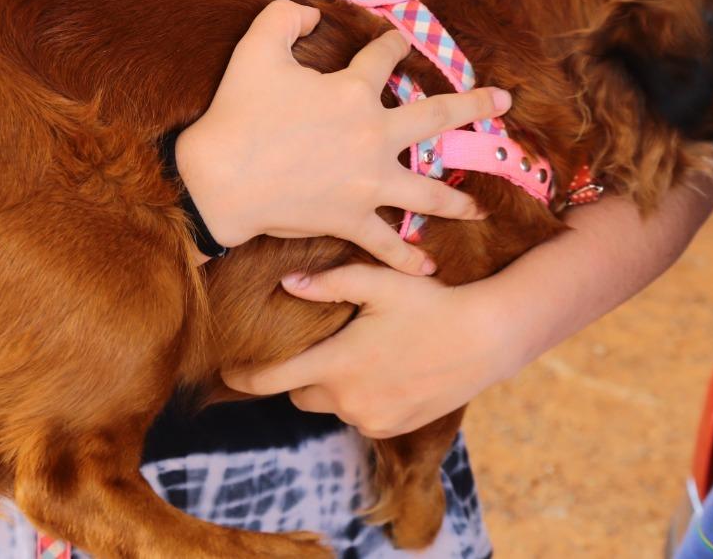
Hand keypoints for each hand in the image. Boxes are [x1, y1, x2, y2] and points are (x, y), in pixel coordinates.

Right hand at [176, 0, 510, 274]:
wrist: (219, 181)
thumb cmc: (236, 114)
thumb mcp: (256, 49)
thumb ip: (284, 17)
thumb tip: (311, 10)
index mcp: (352, 91)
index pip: (383, 57)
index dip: (392, 42)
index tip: (400, 37)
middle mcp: (373, 135)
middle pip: (435, 118)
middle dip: (473, 105)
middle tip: (502, 102)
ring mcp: (367, 182)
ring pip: (427, 191)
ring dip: (457, 199)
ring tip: (479, 207)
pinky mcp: (351, 220)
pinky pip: (386, 244)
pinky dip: (407, 260)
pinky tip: (428, 269)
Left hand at [223, 264, 524, 438]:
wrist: (487, 339)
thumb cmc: (431, 303)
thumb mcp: (379, 283)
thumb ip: (329, 283)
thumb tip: (285, 284)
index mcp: (337, 364)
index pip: (272, 379)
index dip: (244, 378)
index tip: (225, 375)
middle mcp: (349, 400)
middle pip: (300, 394)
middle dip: (301, 374)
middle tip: (321, 345)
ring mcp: (372, 419)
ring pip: (332, 406)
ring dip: (335, 386)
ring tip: (362, 353)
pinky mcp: (393, 429)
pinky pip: (360, 415)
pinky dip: (361, 398)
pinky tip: (385, 370)